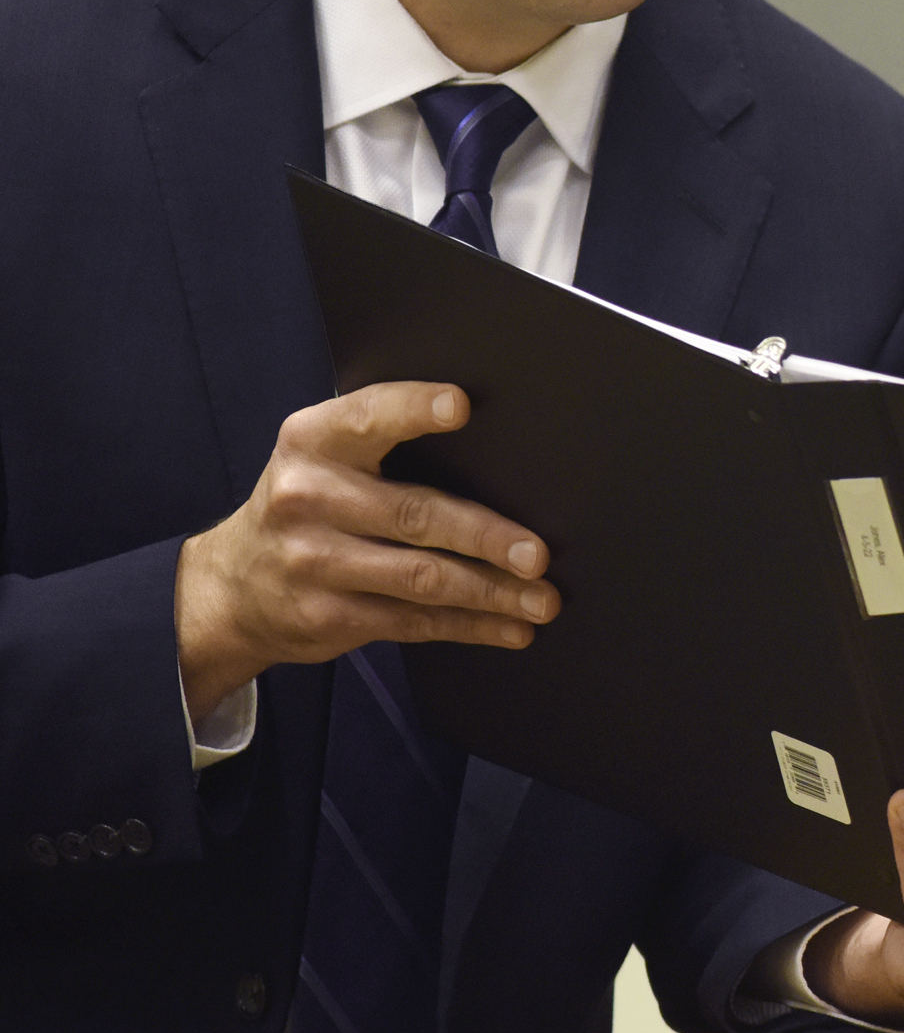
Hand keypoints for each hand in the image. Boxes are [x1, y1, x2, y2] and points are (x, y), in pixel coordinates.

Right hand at [174, 382, 557, 715]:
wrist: (230, 586)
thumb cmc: (305, 503)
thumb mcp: (320, 456)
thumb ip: (380, 438)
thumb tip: (494, 444)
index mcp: (312, 442)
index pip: (367, 417)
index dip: (413, 409)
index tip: (462, 406)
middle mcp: (308, 499)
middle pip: (413, 516)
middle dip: (484, 537)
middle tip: (538, 553)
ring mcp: (315, 564)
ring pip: (422, 580)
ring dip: (492, 593)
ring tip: (543, 599)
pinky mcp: (329, 617)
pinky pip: (415, 622)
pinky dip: (472, 626)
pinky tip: (512, 626)